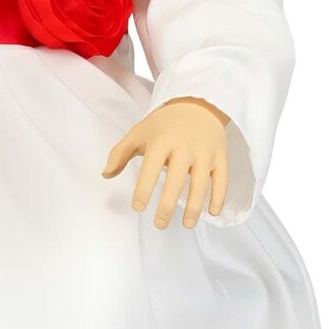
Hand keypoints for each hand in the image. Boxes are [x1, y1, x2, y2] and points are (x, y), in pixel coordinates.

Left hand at [102, 97, 229, 229]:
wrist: (198, 103)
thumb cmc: (164, 124)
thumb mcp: (139, 132)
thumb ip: (120, 153)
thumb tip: (105, 175)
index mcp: (162, 140)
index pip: (151, 168)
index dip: (144, 189)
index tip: (137, 208)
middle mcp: (185, 146)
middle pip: (176, 180)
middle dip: (167, 205)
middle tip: (160, 224)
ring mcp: (205, 152)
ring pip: (201, 182)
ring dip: (195, 206)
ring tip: (187, 225)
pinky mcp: (220, 156)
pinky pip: (222, 179)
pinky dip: (219, 197)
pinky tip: (212, 213)